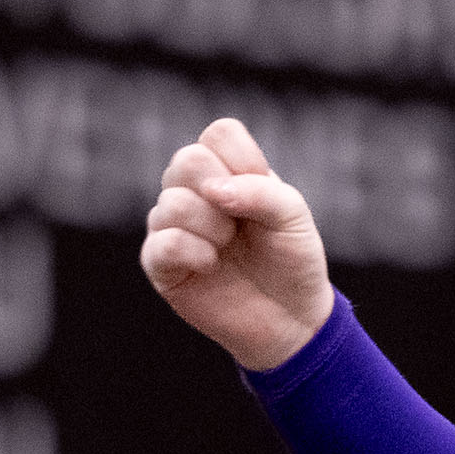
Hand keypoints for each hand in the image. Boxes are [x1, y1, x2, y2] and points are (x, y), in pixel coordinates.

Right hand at [140, 118, 334, 372]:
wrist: (292, 318)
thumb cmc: (292, 261)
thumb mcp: (294, 218)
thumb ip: (262, 191)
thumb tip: (212, 190)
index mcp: (227, 172)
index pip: (219, 135)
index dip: (244, 161)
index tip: (265, 195)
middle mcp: (193, 191)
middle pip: (188, 160)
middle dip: (223, 195)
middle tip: (242, 226)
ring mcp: (172, 225)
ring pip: (173, 202)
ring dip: (212, 228)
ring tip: (228, 249)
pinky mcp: (160, 263)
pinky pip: (161, 243)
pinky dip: (192, 251)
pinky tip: (211, 265)